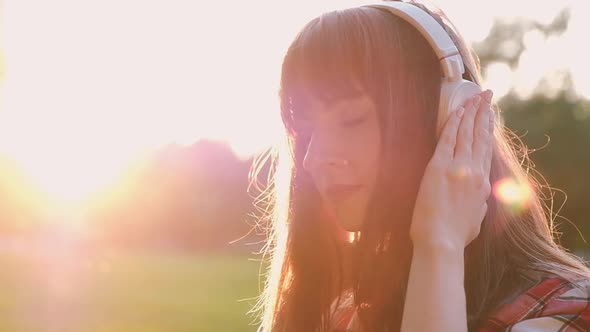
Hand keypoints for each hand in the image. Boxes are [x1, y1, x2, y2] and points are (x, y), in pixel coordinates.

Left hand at [409, 90, 493, 251]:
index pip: (486, 150)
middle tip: (486, 96)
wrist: (441, 242)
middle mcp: (475, 172)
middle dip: (483, 113)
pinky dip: (453, 123)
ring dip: (470, 112)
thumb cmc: (456, 235)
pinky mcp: (439, 167)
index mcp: (483, 184)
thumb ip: (479, 201)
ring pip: (466, 133)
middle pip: (480, 136)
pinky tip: (457, 111)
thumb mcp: (477, 217)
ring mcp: (458, 168)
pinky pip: (448, 139)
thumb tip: (479, 196)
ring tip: (474, 97)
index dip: (488, 130)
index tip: (490, 115)